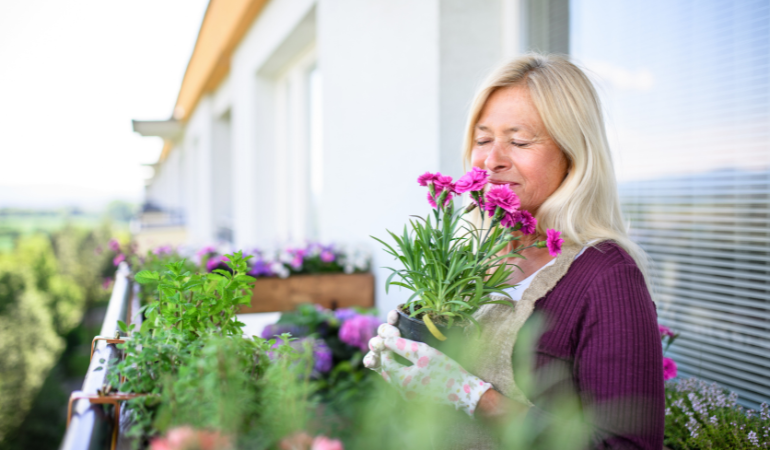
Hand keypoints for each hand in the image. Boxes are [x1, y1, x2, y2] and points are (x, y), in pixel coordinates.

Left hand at [363, 311, 491, 415]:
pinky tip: (409, 363)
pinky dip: (402, 372)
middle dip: (388, 356)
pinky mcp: (417, 397)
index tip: (392, 336)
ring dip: (394, 364)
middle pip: (387, 371)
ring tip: (401, 350)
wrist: (464, 391)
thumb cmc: (445, 370)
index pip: (385, 361)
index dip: (386, 347)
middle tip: (394, 342)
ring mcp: (409, 396)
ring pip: (394, 378)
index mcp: (401, 381)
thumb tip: (386, 340)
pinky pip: (403, 383)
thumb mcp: (424, 353)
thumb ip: (404, 346)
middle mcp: (402, 391)